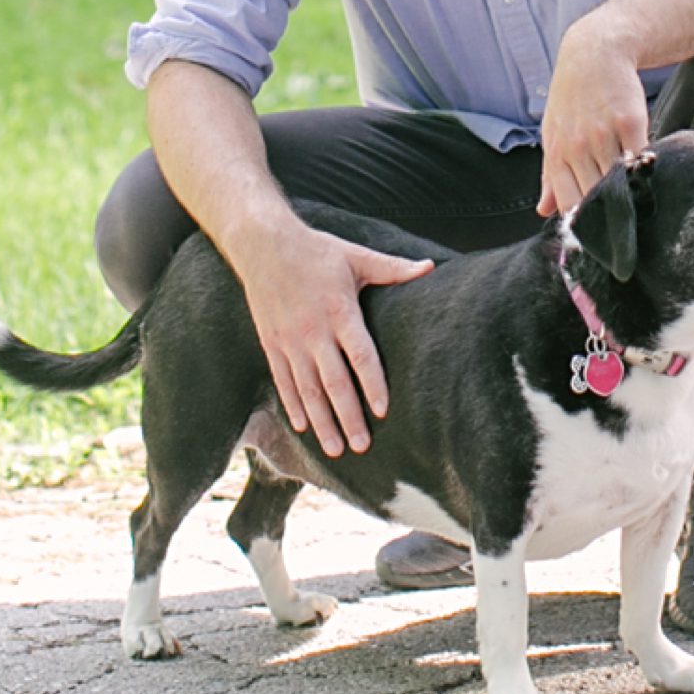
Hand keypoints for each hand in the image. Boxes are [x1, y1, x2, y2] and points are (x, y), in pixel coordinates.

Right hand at [235, 217, 432, 456]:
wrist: (264, 244)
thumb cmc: (317, 251)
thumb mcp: (356, 256)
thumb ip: (392, 269)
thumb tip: (430, 267)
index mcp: (339, 310)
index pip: (360, 355)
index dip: (372, 383)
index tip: (382, 410)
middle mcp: (313, 330)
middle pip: (334, 382)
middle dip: (348, 417)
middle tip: (362, 446)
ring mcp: (290, 341)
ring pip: (308, 390)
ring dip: (322, 422)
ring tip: (336, 449)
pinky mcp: (271, 344)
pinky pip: (283, 382)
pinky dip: (293, 406)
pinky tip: (303, 427)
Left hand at [537, 13, 649, 217]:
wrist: (594, 53)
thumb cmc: (571, 97)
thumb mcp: (552, 133)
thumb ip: (550, 175)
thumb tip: (544, 212)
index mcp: (558, 154)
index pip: (570, 206)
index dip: (586, 227)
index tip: (600, 239)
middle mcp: (578, 147)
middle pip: (596, 199)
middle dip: (610, 218)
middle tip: (623, 233)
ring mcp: (603, 134)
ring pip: (618, 182)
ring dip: (628, 197)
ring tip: (638, 210)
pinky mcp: (629, 122)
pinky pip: (639, 158)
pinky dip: (643, 173)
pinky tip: (648, 180)